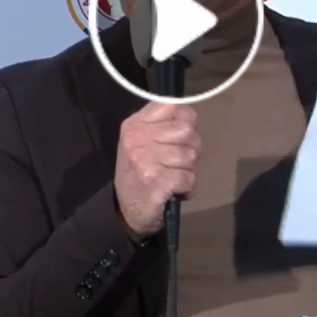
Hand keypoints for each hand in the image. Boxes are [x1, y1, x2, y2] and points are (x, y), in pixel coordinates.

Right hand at [114, 101, 199, 237]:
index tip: (180, 137)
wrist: (125, 210)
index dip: (186, 120)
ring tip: (173, 178)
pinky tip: (174, 191)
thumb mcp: (143, 142)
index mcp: (135, 124)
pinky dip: (188, 188)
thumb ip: (164, 126)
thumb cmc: (138, 173)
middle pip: (187, 130)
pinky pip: (188, 178)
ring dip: (189, 171)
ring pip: (190, 155)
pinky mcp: (155, 181)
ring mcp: (145, 160)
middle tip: (178, 163)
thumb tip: (191, 118)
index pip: (173, 105)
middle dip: (191, 148)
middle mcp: (137, 138)